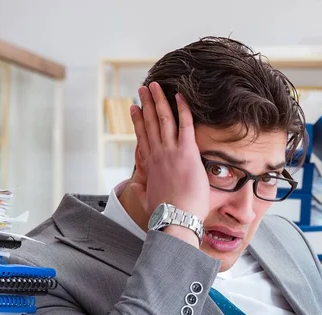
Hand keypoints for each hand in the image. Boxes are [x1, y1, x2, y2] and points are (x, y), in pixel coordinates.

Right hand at [129, 83, 209, 221]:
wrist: (175, 220)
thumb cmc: (163, 215)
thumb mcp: (146, 201)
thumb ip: (140, 191)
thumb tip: (134, 186)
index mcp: (149, 166)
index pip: (142, 138)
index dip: (138, 121)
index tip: (135, 109)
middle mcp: (157, 155)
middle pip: (150, 124)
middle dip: (146, 104)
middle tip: (143, 89)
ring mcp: (171, 152)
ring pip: (164, 120)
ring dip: (159, 101)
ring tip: (155, 86)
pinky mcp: (187, 154)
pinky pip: (185, 125)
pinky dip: (183, 109)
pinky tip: (179, 95)